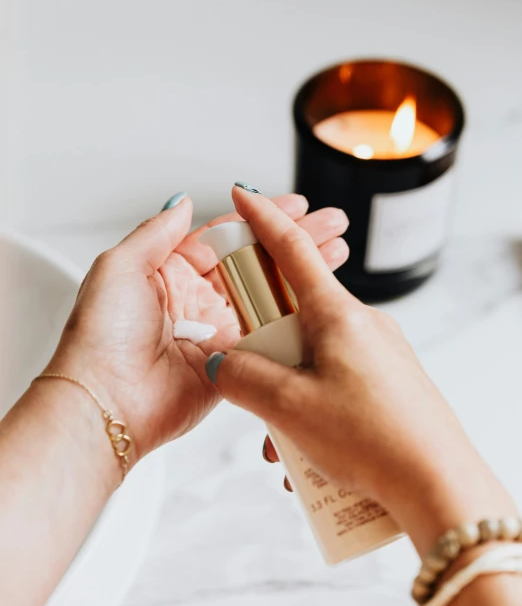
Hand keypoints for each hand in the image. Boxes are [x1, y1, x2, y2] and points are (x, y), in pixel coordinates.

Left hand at [45, 192, 348, 461]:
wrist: (104, 403)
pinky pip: (268, 338)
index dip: (263, 220)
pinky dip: (295, 320)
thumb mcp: (119, 267)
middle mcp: (195, 300)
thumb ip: (156, 232)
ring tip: (337, 254)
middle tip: (329, 226)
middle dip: (295, 242)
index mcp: (170, 272)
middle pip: (257, 263)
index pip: (227, 237)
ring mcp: (215, 332)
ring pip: (269, 297)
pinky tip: (321, 302)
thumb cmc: (100, 337)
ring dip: (303, 276)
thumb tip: (181, 202)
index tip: (294, 205)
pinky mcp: (231, 363)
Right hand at [207, 188, 515, 555]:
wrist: (440, 486)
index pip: (292, 249)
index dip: (263, 219)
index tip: (244, 194)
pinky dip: (313, 411)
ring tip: (285, 446)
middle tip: (254, 387)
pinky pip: (336, 382)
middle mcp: (361, 324)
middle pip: (294, 315)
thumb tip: (222, 365)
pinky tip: (310, 456)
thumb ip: (244, 379)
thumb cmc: (376, 439)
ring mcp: (379, 352)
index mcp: (337, 315)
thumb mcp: (291, 407)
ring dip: (287, 396)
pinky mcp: (388, 381)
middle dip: (265, 351)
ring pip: (312, 358)